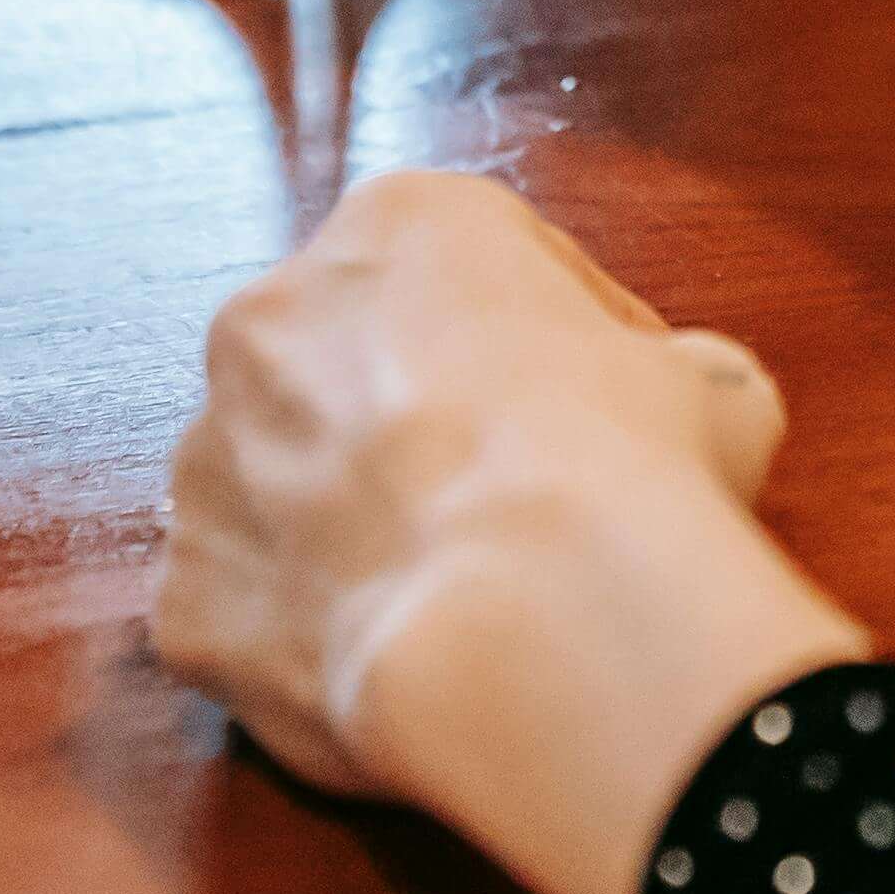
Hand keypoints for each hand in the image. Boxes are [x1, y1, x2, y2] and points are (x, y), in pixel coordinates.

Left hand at [156, 169, 860, 893]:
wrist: (534, 616)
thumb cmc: (630, 466)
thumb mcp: (712, 381)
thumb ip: (658, 372)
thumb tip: (670, 404)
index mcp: (398, 226)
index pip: (475, 269)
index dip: (548, 348)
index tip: (592, 416)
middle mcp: (268, 322)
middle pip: (346, 369)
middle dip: (410, 430)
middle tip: (505, 505)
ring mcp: (206, 465)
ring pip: (276, 491)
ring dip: (341, 532)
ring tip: (447, 600)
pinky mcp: (182, 598)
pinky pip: (251, 615)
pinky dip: (310, 641)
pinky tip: (396, 667)